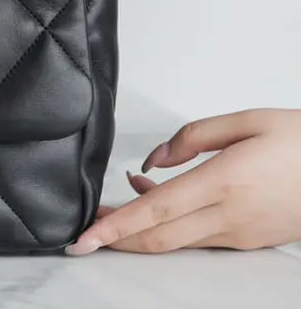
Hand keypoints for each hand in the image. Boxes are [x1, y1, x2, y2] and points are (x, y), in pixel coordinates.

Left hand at [67, 109, 300, 254]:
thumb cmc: (300, 140)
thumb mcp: (245, 121)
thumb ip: (191, 136)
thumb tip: (153, 160)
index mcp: (223, 183)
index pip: (154, 211)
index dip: (115, 226)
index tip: (85, 236)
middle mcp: (230, 216)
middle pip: (158, 238)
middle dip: (116, 238)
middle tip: (84, 231)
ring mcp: (241, 233)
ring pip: (177, 241)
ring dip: (141, 229)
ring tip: (114, 205)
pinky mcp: (250, 240)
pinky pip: (198, 238)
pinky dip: (170, 226)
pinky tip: (156, 201)